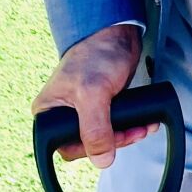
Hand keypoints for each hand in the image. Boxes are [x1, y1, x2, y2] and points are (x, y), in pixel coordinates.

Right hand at [31, 24, 153, 168]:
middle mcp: (63, 114)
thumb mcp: (93, 93)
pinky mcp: (102, 105)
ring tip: (142, 127)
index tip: (111, 144)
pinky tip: (143, 122)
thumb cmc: (96, 54)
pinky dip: (130, 126)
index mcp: (48, 113)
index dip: (90, 150)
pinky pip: (115, 124)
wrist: (116, 32)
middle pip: (89, 144)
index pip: (66, 148)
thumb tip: (102, 159)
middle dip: (115, 141)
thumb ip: (95, 128)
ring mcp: (83, 110)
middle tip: (133, 132)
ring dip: (126, 135)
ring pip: (105, 136)